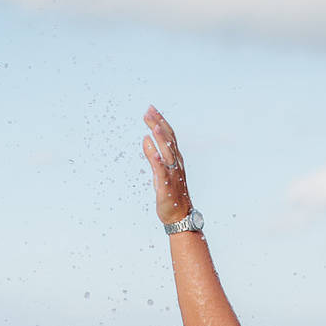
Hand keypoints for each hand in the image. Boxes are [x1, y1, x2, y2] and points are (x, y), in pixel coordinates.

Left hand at [142, 106, 194, 226]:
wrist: (180, 216)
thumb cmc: (170, 193)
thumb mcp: (159, 171)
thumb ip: (152, 155)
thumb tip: (145, 139)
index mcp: (175, 159)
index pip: (169, 136)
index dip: (160, 121)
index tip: (151, 109)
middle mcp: (176, 164)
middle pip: (168, 140)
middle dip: (159, 124)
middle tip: (149, 111)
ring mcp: (172, 175)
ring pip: (168, 154)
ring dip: (162, 140)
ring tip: (154, 126)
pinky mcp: (166, 187)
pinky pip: (163, 173)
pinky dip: (159, 163)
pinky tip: (154, 153)